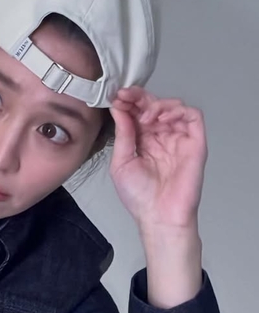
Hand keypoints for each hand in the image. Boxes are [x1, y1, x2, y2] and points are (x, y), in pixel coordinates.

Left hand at [109, 86, 207, 230]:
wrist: (158, 216)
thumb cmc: (139, 196)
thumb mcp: (121, 162)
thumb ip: (123, 134)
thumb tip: (119, 108)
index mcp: (143, 141)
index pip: (138, 113)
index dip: (129, 101)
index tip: (118, 97)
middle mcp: (161, 137)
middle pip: (154, 105)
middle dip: (140, 97)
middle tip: (127, 96)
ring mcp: (179, 139)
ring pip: (174, 106)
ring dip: (158, 104)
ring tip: (145, 116)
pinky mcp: (195, 143)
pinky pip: (193, 116)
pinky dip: (178, 110)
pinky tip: (162, 118)